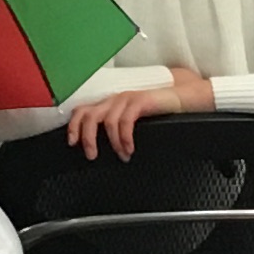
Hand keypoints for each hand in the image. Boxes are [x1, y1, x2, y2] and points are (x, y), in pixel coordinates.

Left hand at [63, 66, 214, 159]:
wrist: (182, 98)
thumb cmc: (157, 111)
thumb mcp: (131, 121)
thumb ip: (115, 129)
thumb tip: (102, 148)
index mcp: (109, 104)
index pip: (82, 111)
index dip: (73, 127)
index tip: (72, 143)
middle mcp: (115, 99)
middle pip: (89, 116)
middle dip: (87, 138)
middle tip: (92, 155)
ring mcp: (127, 99)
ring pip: (107, 121)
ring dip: (112, 143)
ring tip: (121, 155)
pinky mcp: (140, 101)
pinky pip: (125, 121)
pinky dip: (125, 138)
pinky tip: (130, 148)